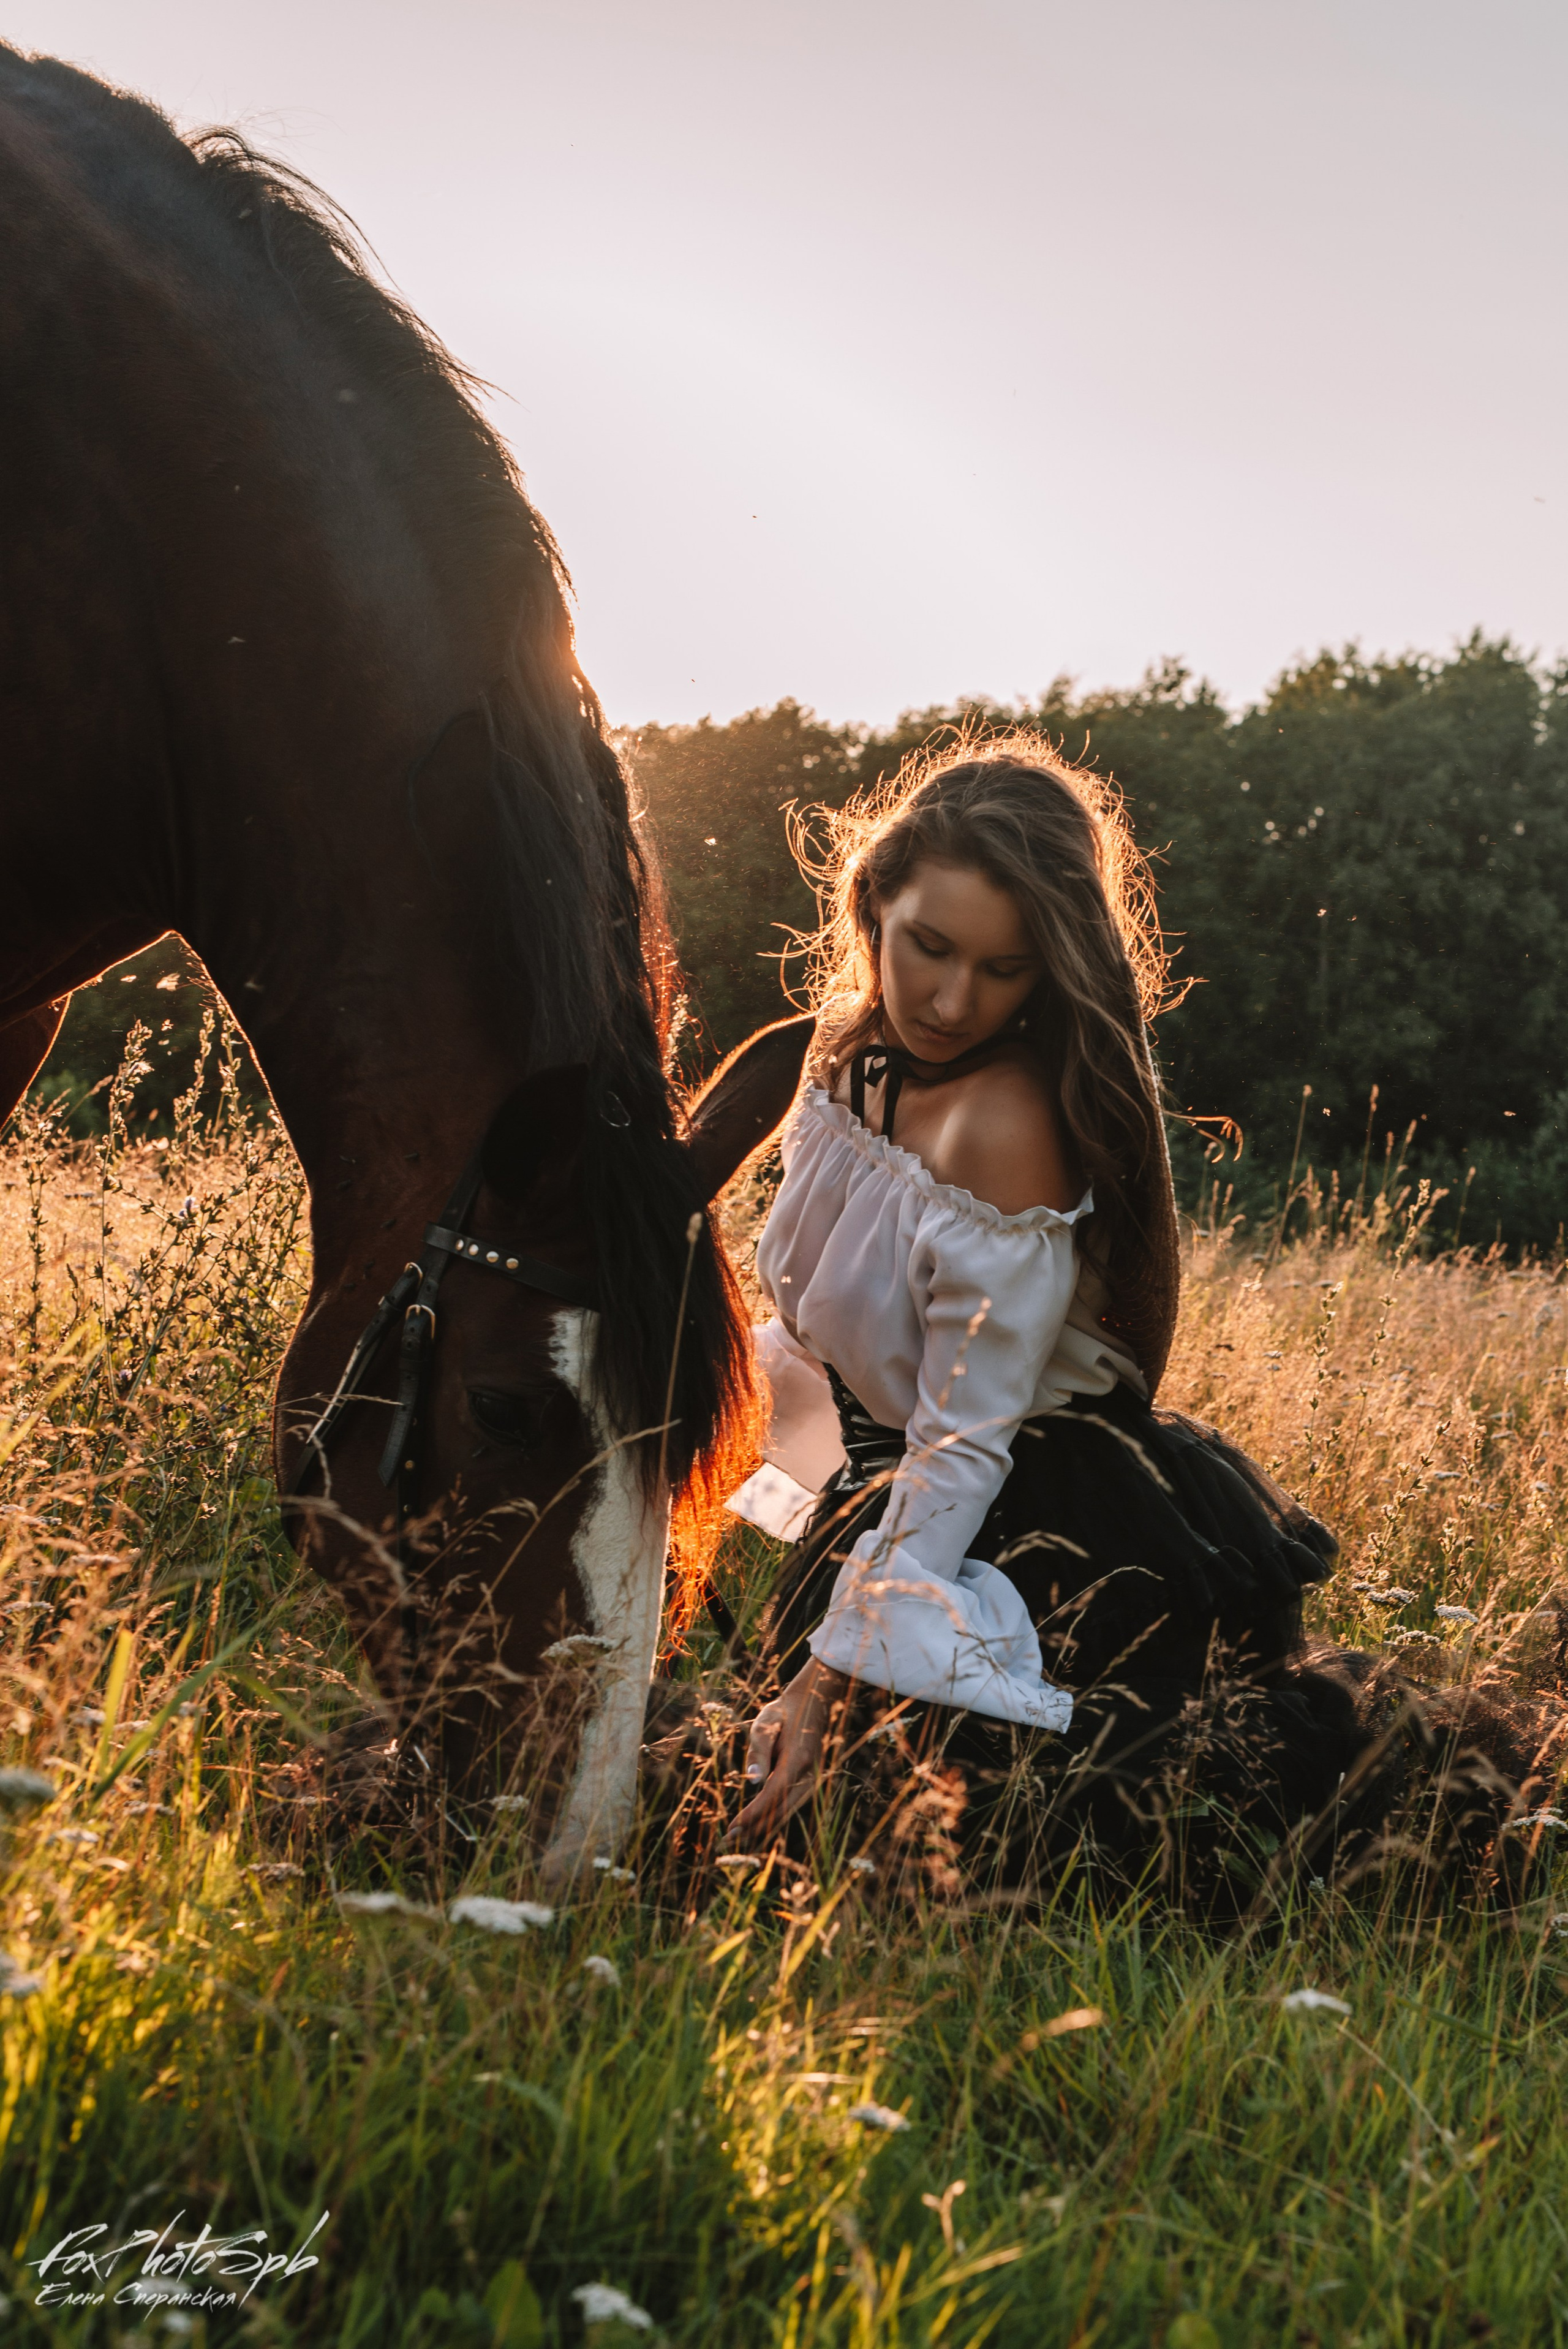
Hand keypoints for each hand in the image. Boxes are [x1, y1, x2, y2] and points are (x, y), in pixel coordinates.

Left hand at [722, 1657, 852, 1849]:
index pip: (772, 1795)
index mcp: (798, 1760)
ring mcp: (812, 1781)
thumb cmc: (784, 1713)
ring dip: (762, 1828)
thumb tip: (752, 1780)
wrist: (812, 1704)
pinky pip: (790, 1807)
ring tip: (738, 1840)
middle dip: (754, 1828)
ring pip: (787, 1813)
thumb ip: (759, 1750)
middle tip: (728, 1841)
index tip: (733, 1827)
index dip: (753, 1814)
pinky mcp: (809, 1784)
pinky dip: (772, 1820)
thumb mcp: (766, 1723)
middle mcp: (809, 1775)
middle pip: (780, 1811)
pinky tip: (756, 1828)